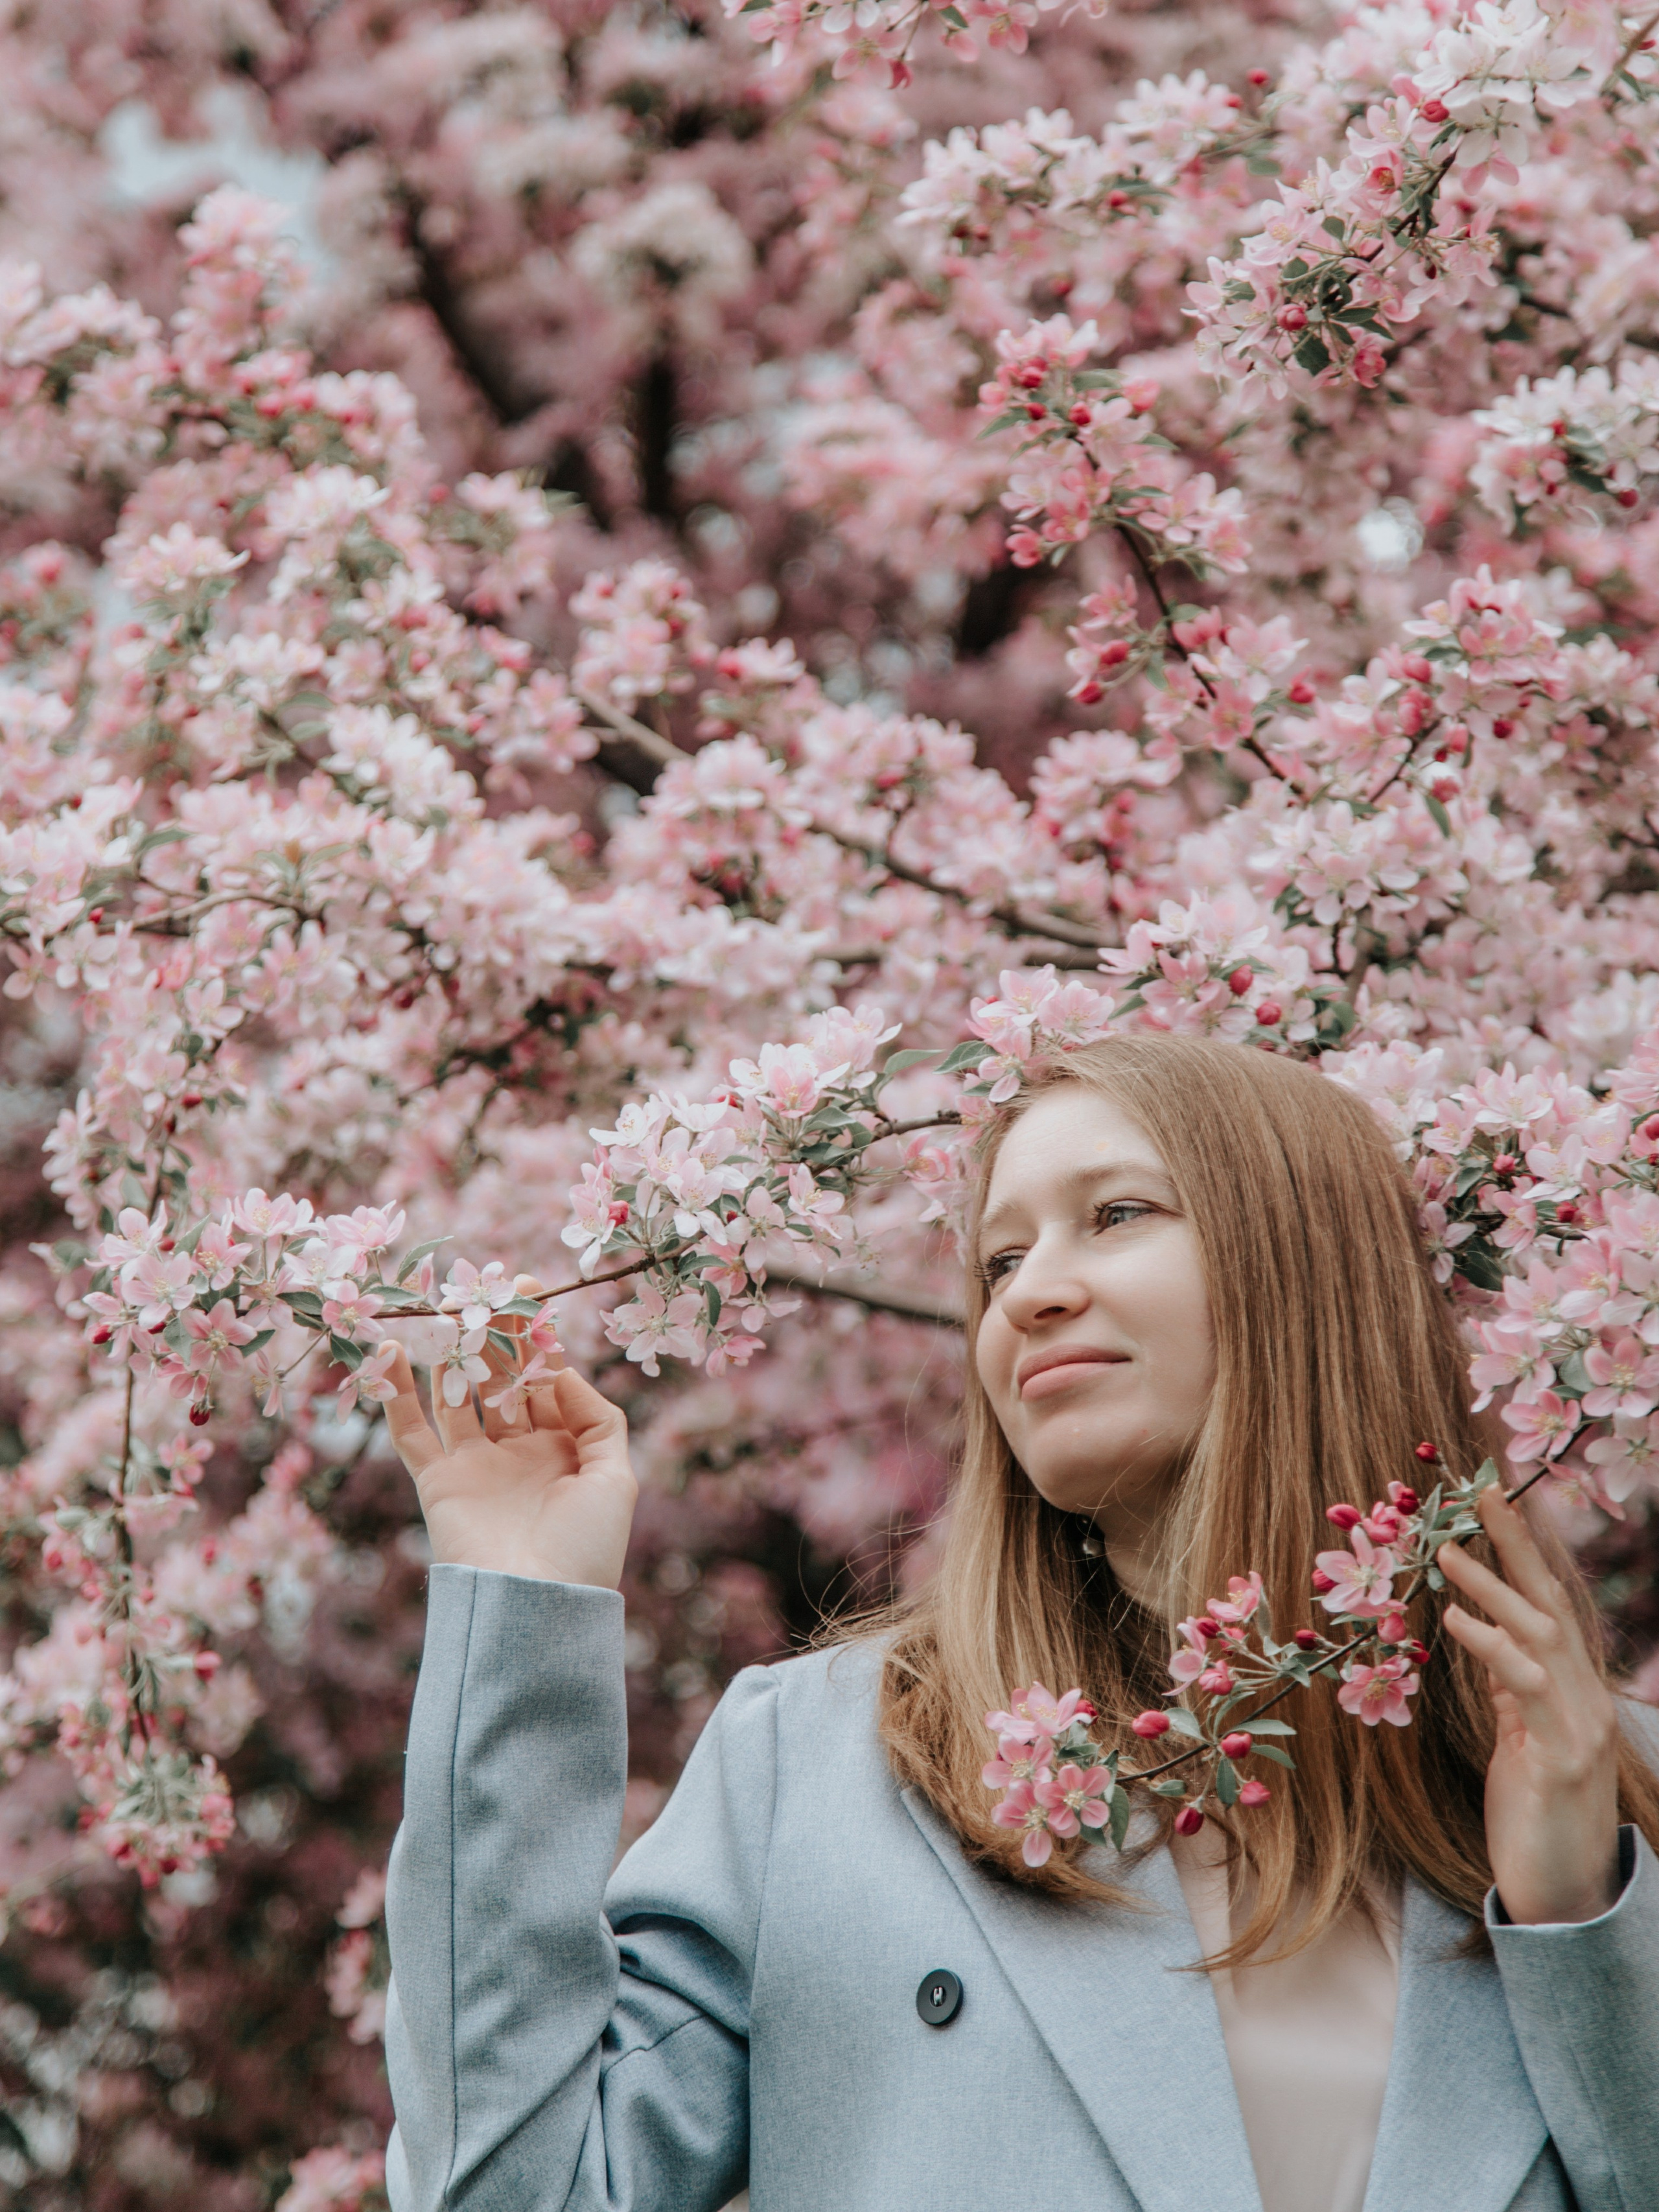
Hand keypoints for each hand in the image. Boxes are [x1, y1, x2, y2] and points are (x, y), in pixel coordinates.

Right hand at [381, 1277, 637, 1589]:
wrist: (535, 1606)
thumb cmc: (585, 1548)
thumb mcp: (616, 1479)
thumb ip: (598, 1420)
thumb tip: (563, 1374)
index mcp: (562, 1447)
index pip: (547, 1379)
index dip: (540, 1338)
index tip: (533, 1293)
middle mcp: (516, 1449)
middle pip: (502, 1376)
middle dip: (498, 1331)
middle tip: (491, 1283)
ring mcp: (475, 1463)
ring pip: (458, 1392)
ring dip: (453, 1349)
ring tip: (446, 1303)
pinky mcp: (438, 1481)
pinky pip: (411, 1430)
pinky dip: (395, 1392)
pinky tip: (389, 1350)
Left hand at [1439, 1484, 1620, 1925]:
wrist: (1564, 1897)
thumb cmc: (1534, 1816)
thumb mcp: (1518, 1737)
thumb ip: (1509, 1686)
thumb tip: (1483, 1632)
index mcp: (1574, 1688)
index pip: (1549, 1603)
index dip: (1524, 1550)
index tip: (1493, 1498)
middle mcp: (1587, 1697)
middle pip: (1552, 1602)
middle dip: (1519, 1543)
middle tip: (1480, 1491)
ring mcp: (1581, 1725)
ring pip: (1542, 1634)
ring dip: (1495, 1587)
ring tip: (1449, 1550)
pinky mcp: (1562, 1758)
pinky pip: (1525, 1686)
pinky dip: (1492, 1646)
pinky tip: (1455, 1622)